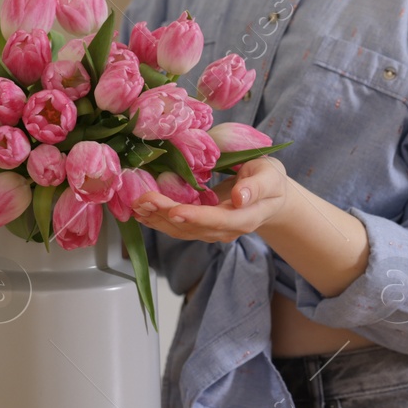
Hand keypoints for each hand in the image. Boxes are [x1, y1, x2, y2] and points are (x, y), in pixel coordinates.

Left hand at [132, 157, 288, 244]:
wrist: (270, 196)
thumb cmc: (270, 180)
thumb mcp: (270, 176)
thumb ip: (257, 187)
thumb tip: (240, 198)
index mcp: (245, 218)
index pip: (218, 221)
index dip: (196, 217)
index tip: (175, 210)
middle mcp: (225, 230)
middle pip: (193, 227)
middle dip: (166, 215)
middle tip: (144, 201)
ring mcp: (211, 230)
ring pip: (181, 230)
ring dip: (157, 219)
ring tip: (137, 206)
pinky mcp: (200, 226)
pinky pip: (177, 226)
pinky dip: (158, 219)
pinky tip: (142, 212)